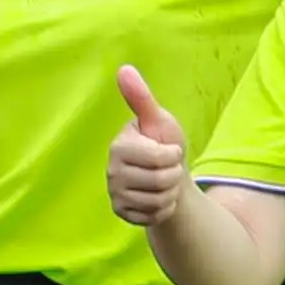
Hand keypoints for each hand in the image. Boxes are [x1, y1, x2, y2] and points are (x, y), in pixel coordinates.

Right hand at [106, 63, 189, 228]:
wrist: (167, 176)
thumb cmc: (163, 142)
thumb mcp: (157, 119)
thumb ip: (141, 97)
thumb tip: (123, 68)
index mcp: (119, 145)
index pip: (159, 158)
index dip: (173, 155)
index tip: (168, 149)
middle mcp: (111, 171)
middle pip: (160, 181)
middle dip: (173, 175)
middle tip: (167, 167)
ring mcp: (115, 193)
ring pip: (158, 201)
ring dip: (169, 193)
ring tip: (163, 182)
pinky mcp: (121, 212)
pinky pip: (153, 216)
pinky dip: (163, 209)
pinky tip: (156, 197)